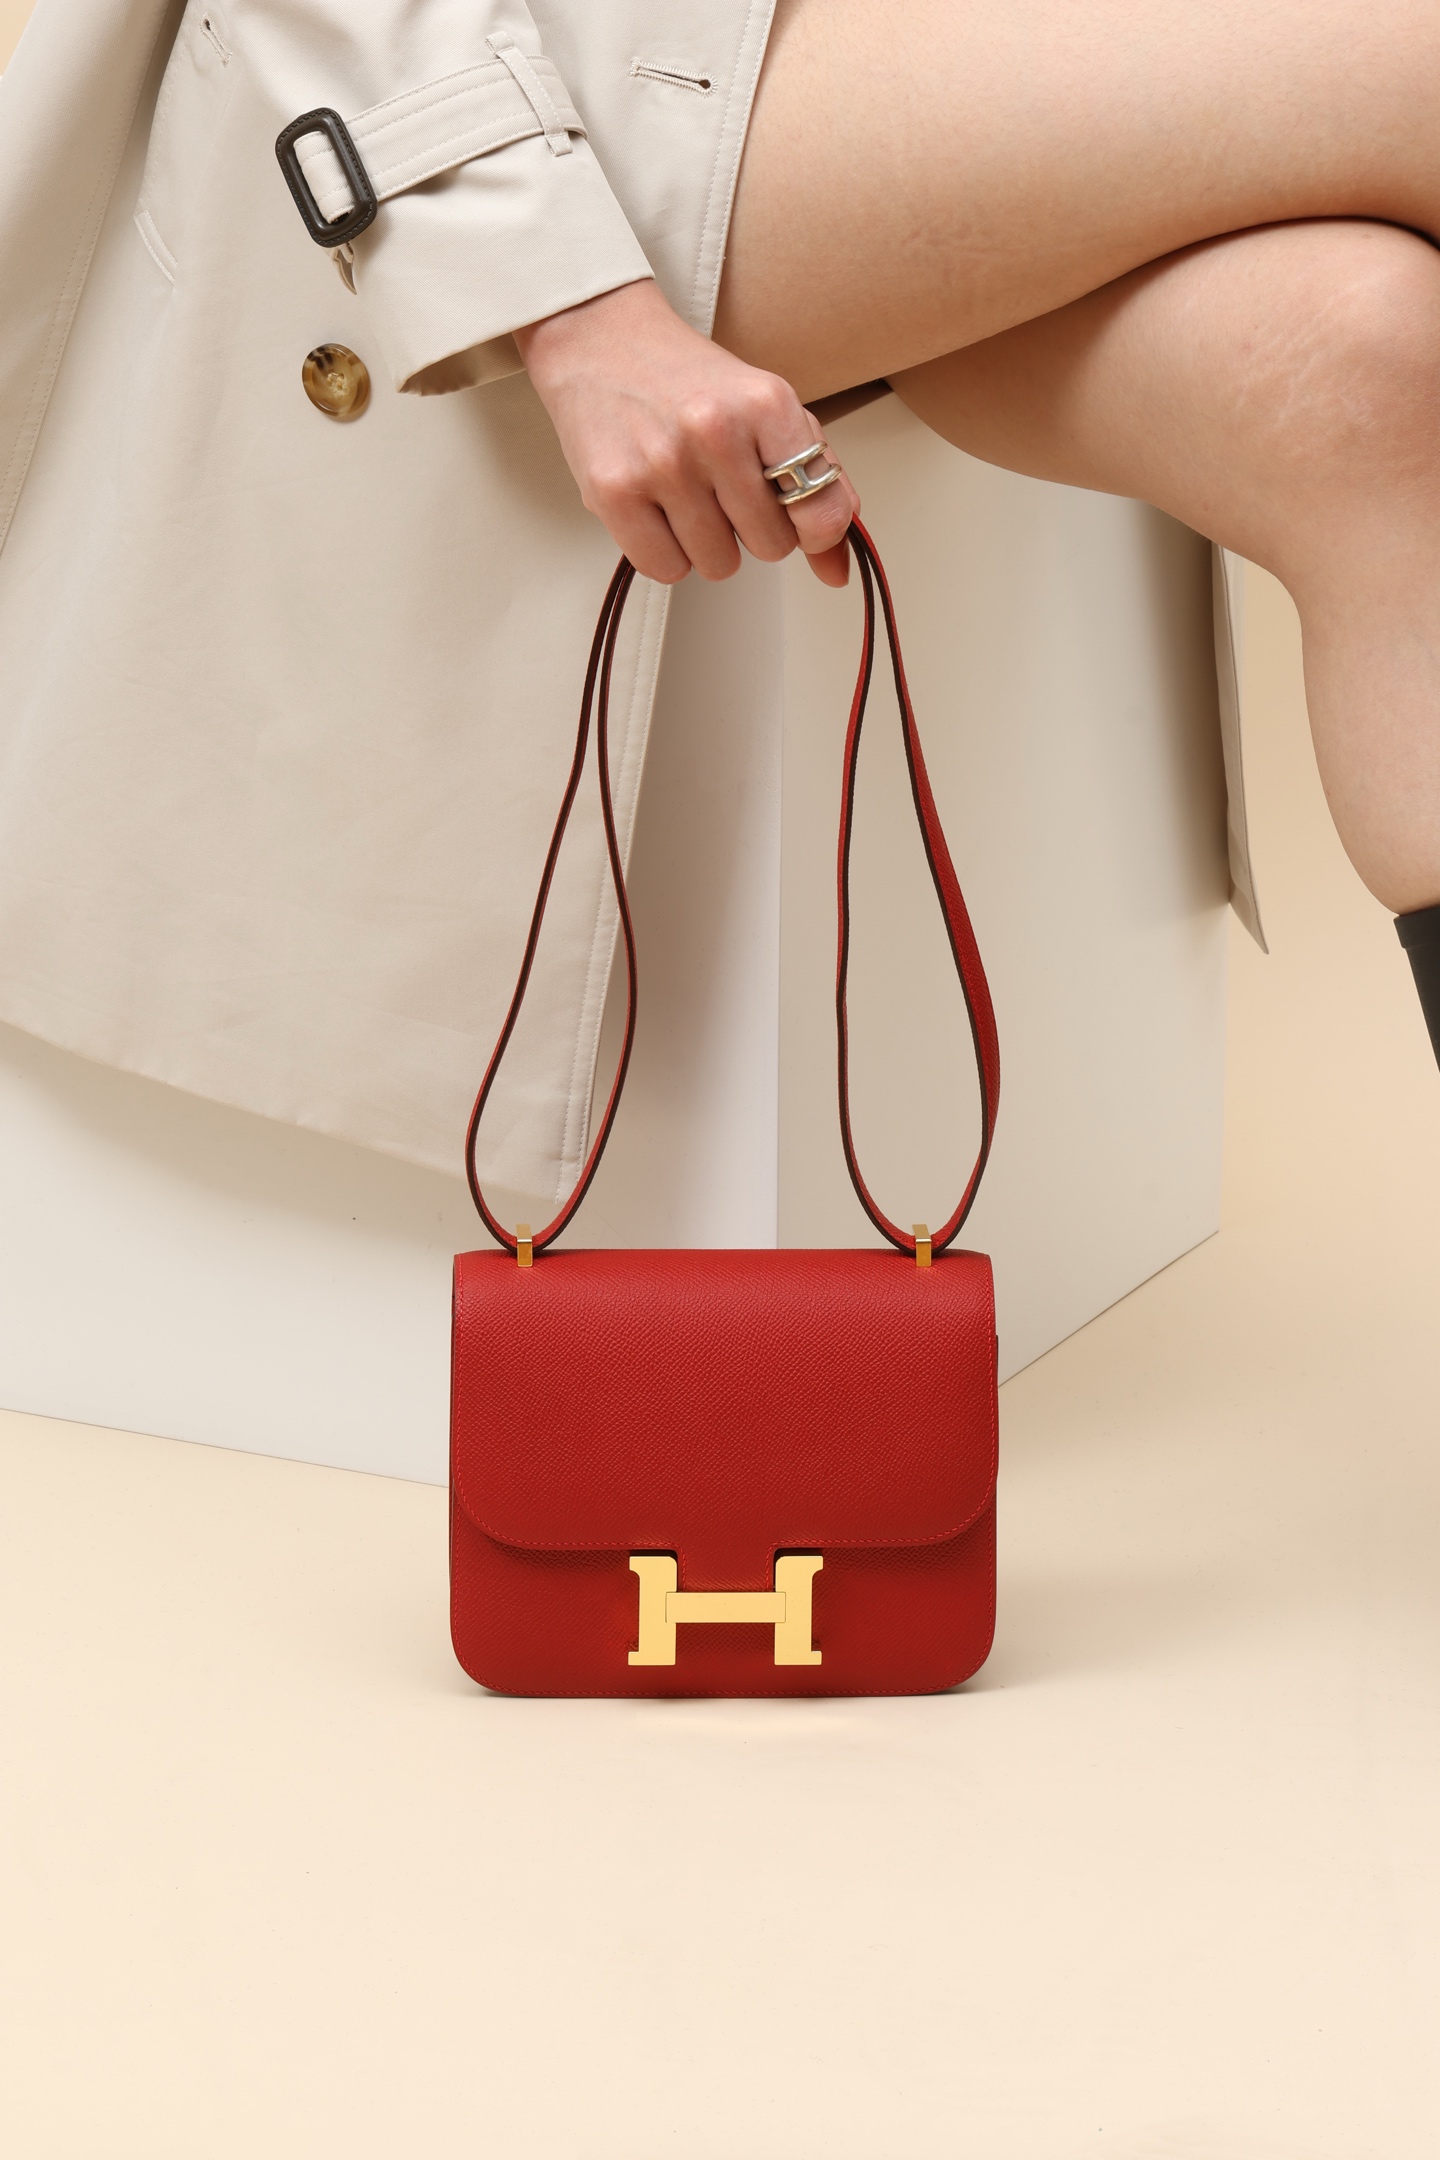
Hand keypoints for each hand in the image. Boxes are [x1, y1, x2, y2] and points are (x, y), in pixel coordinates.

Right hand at [514, 279, 859, 587]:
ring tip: (685, 492)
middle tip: (723, 488)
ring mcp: (662, 463)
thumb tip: (837, 572)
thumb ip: (817, 482)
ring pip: (718, 565)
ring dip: (706, 542)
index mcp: (766, 403)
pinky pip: (666, 569)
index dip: (817, 531)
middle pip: (770, 547)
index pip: (822, 509)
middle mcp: (715, 430)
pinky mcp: (614, 492)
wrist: (601, 342)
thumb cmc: (690, 384)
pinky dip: (665, 551)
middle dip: (752, 528)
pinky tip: (656, 508)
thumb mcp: (767, 412)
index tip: (800, 522)